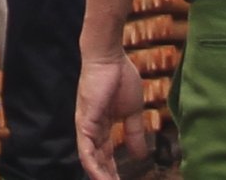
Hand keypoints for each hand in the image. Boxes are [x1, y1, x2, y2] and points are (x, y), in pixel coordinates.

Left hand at [74, 51, 144, 179]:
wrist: (111, 57)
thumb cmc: (120, 78)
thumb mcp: (132, 112)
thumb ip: (134, 133)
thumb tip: (141, 155)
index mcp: (101, 127)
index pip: (106, 156)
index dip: (113, 171)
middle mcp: (90, 130)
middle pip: (97, 161)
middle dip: (107, 176)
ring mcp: (86, 126)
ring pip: (89, 159)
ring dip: (100, 175)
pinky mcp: (84, 121)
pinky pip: (86, 149)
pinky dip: (92, 165)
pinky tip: (100, 177)